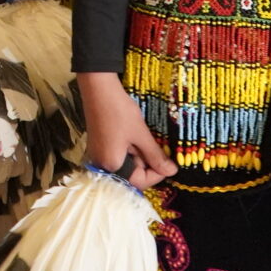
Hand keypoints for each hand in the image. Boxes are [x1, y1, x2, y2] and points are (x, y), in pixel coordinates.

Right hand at [78, 71, 176, 186]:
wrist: (98, 88)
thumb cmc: (120, 112)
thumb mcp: (141, 135)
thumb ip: (156, 156)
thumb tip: (172, 172)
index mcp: (111, 165)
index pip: (139, 181)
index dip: (157, 174)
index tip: (169, 162)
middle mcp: (102, 164)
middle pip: (131, 174)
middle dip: (148, 164)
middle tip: (159, 148)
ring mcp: (99, 155)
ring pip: (126, 164)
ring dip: (140, 155)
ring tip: (146, 138)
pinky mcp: (99, 146)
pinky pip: (119, 155)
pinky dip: (131, 149)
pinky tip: (136, 136)